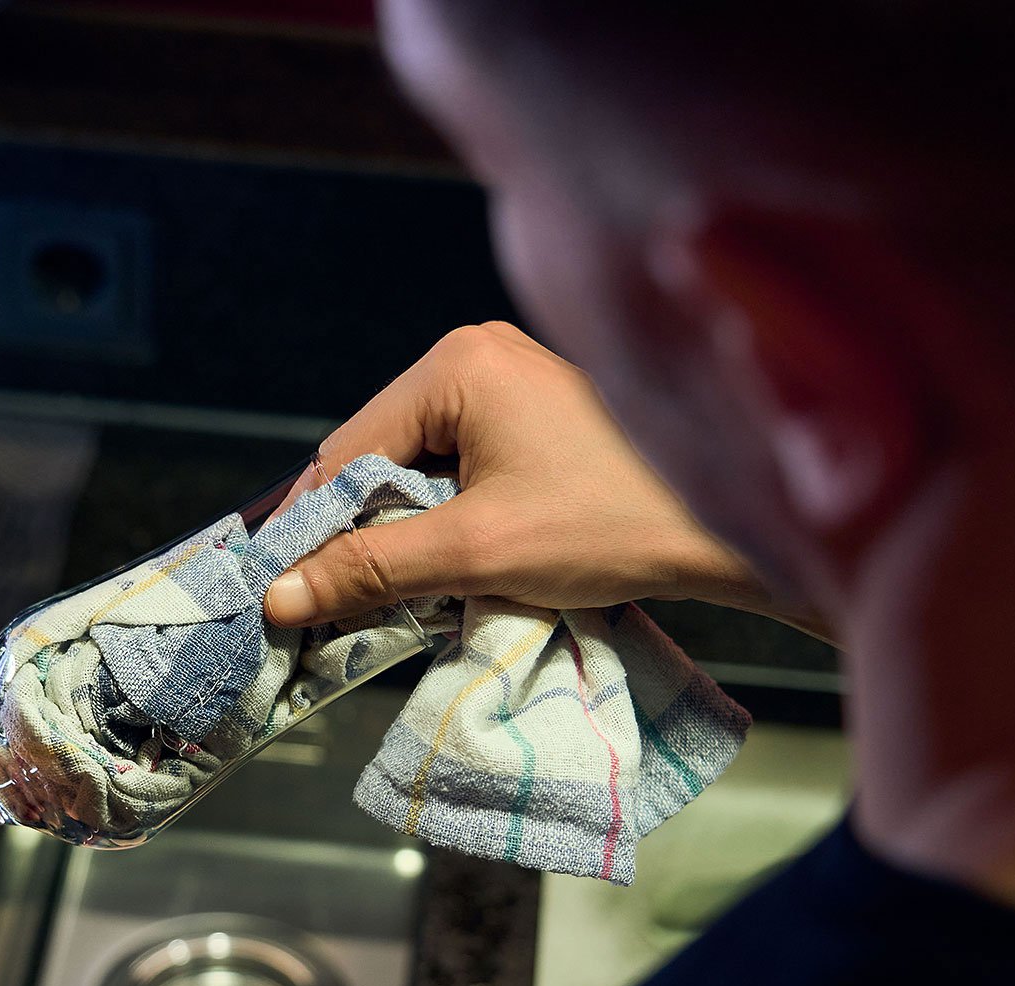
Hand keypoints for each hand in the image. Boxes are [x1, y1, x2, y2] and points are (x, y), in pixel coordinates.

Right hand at [265, 321, 781, 625]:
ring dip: (409, 530)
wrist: (736, 528)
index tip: (281, 589)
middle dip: (365, 530)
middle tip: (340, 603)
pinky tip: (453, 563)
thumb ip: (371, 570)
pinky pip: (463, 466)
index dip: (312, 526)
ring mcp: (513, 380)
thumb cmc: (614, 525)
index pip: (348, 450)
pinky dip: (449, 517)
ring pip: (422, 467)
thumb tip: (279, 596)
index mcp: (457, 362)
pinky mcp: (539, 415)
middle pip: (382, 455)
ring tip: (400, 591)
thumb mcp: (477, 553)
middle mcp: (479, 353)